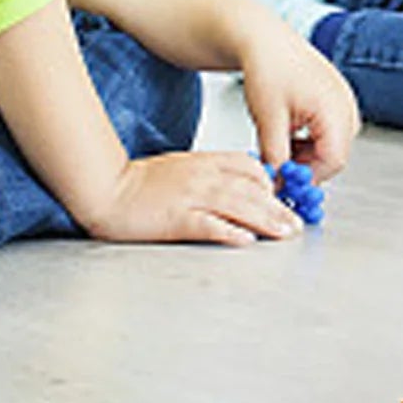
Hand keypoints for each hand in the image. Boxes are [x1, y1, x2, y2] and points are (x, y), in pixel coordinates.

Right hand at [83, 150, 304, 245]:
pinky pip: (207, 225)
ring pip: (238, 205)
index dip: (271, 184)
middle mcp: (203, 176)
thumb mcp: (183, 167)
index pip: (250, 167)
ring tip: (286, 233)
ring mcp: (189, 197)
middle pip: (250, 189)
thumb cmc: (141, 182)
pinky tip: (246, 240)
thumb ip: (211, 173)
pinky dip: (229, 232)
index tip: (283, 200)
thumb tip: (240, 186)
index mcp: (205, 162)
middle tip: (297, 224)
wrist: (106, 188)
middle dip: (278, 208)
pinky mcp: (174, 219)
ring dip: (266, 220)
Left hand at [238, 16, 361, 179]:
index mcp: (335, 109)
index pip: (333, 161)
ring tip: (278, 142)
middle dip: (306, 166)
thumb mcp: (268, 120)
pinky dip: (309, 140)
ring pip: (331, 146)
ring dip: (306, 153)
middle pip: (334, 156)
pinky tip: (288, 131)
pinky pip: (330, 132)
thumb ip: (276, 157)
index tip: (283, 182)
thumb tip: (277, 184)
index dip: (307, 178)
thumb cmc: (269, 68)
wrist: (266, 40)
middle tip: (276, 164)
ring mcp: (344, 103)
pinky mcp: (337, 101)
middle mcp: (346, 106)